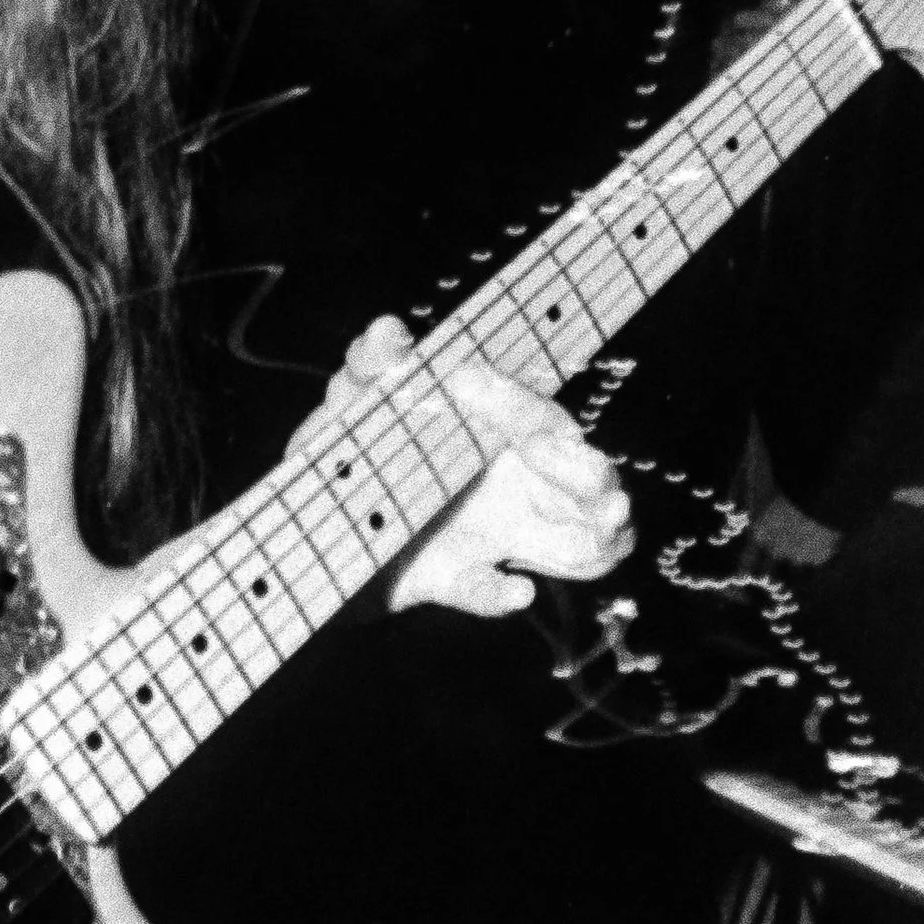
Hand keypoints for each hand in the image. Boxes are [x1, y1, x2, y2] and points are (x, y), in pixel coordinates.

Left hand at [324, 314, 633, 621]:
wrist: (321, 515)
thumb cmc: (363, 442)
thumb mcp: (359, 395)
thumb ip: (372, 362)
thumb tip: (387, 329)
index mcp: (506, 435)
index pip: (540, 417)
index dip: (515, 402)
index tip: (464, 382)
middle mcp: (518, 488)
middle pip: (590, 483)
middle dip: (587, 472)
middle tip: (545, 453)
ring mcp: (497, 537)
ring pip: (584, 547)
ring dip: (594, 540)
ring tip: (603, 523)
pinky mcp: (455, 578)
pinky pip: (488, 593)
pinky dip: (498, 594)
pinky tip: (512, 588)